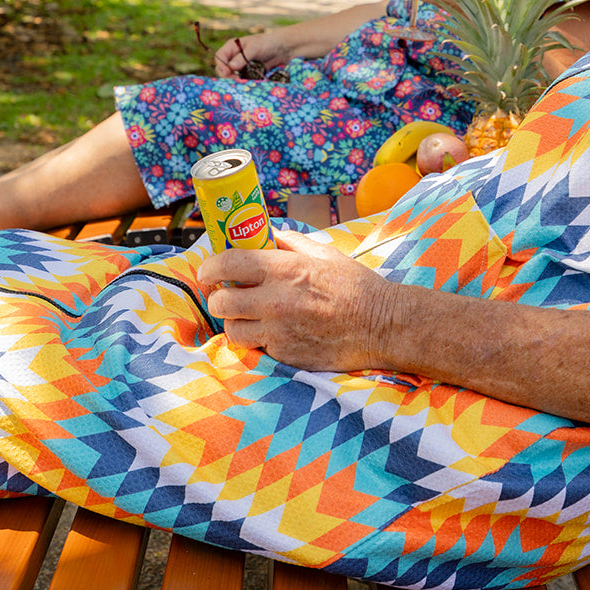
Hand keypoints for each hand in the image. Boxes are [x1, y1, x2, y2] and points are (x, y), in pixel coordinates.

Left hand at [198, 229, 398, 370]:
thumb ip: (290, 244)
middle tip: (228, 294)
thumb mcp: (324, 254)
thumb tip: (266, 234)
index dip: (210, 266)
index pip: (229, 263)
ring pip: (233, 330)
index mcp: (285, 270)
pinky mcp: (285, 356)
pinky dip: (259, 340)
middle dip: (219, 297)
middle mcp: (276, 301)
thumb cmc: (355, 286)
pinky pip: (256, 348)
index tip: (207, 271)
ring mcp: (279, 332)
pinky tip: (273, 332)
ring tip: (249, 316)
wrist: (381, 326)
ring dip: (236, 322)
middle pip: (222, 301)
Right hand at [213, 29, 288, 77]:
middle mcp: (234, 57)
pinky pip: (242, 80)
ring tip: (244, 84)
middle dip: (228, 76)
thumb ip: (243, 57)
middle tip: (237, 81)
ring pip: (232, 77)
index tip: (228, 73)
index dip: (222, 66)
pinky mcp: (248, 73)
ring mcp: (241, 66)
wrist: (283, 49)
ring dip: (236, 81)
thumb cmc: (267, 43)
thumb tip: (231, 67)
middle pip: (224, 69)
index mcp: (232, 47)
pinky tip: (249, 84)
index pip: (220, 57)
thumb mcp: (255, 48)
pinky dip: (244, 83)